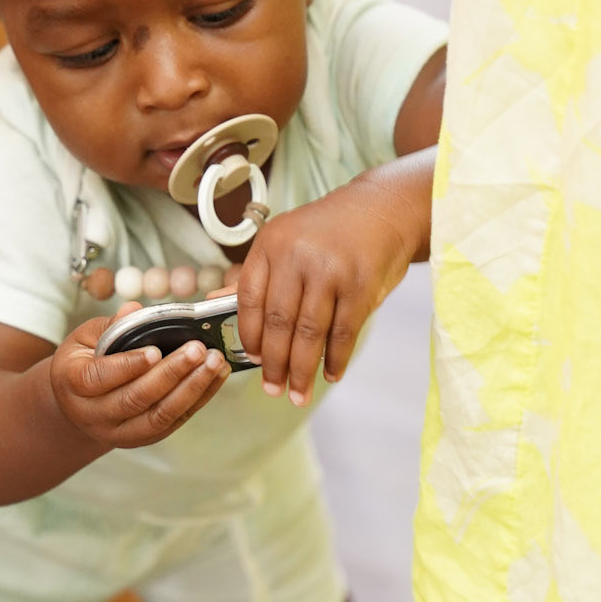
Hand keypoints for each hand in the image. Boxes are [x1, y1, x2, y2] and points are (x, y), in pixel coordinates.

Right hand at [48, 306, 228, 447]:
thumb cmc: (83, 363)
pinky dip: (199, 398)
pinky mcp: (143, 438)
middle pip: (135, 399)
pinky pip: (174, 421)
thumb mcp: (85, 338)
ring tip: (214, 362)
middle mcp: (93, 415)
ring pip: (159, 416)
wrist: (78, 404)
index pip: (99, 378)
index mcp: (73, 384)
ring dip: (191, 389)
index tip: (155, 351)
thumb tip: (134, 310)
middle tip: (198, 350)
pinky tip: (215, 376)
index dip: (128, 366)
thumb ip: (110, 326)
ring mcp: (119, 432)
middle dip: (170, 374)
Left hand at [231, 174, 428, 404]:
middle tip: (273, 389)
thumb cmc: (330, 230)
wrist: (383, 208)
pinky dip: (336, 359)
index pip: (249, 298)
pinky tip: (330, 374)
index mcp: (272, 243)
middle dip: (274, 363)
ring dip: (302, 370)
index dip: (248, 334)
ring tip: (298, 393)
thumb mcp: (287, 240)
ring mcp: (330, 270)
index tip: (252, 359)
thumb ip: (256, 274)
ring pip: (309, 332)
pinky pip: (343, 332)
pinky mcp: (360, 284)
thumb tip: (217, 302)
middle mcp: (297, 255)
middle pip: (278, 321)